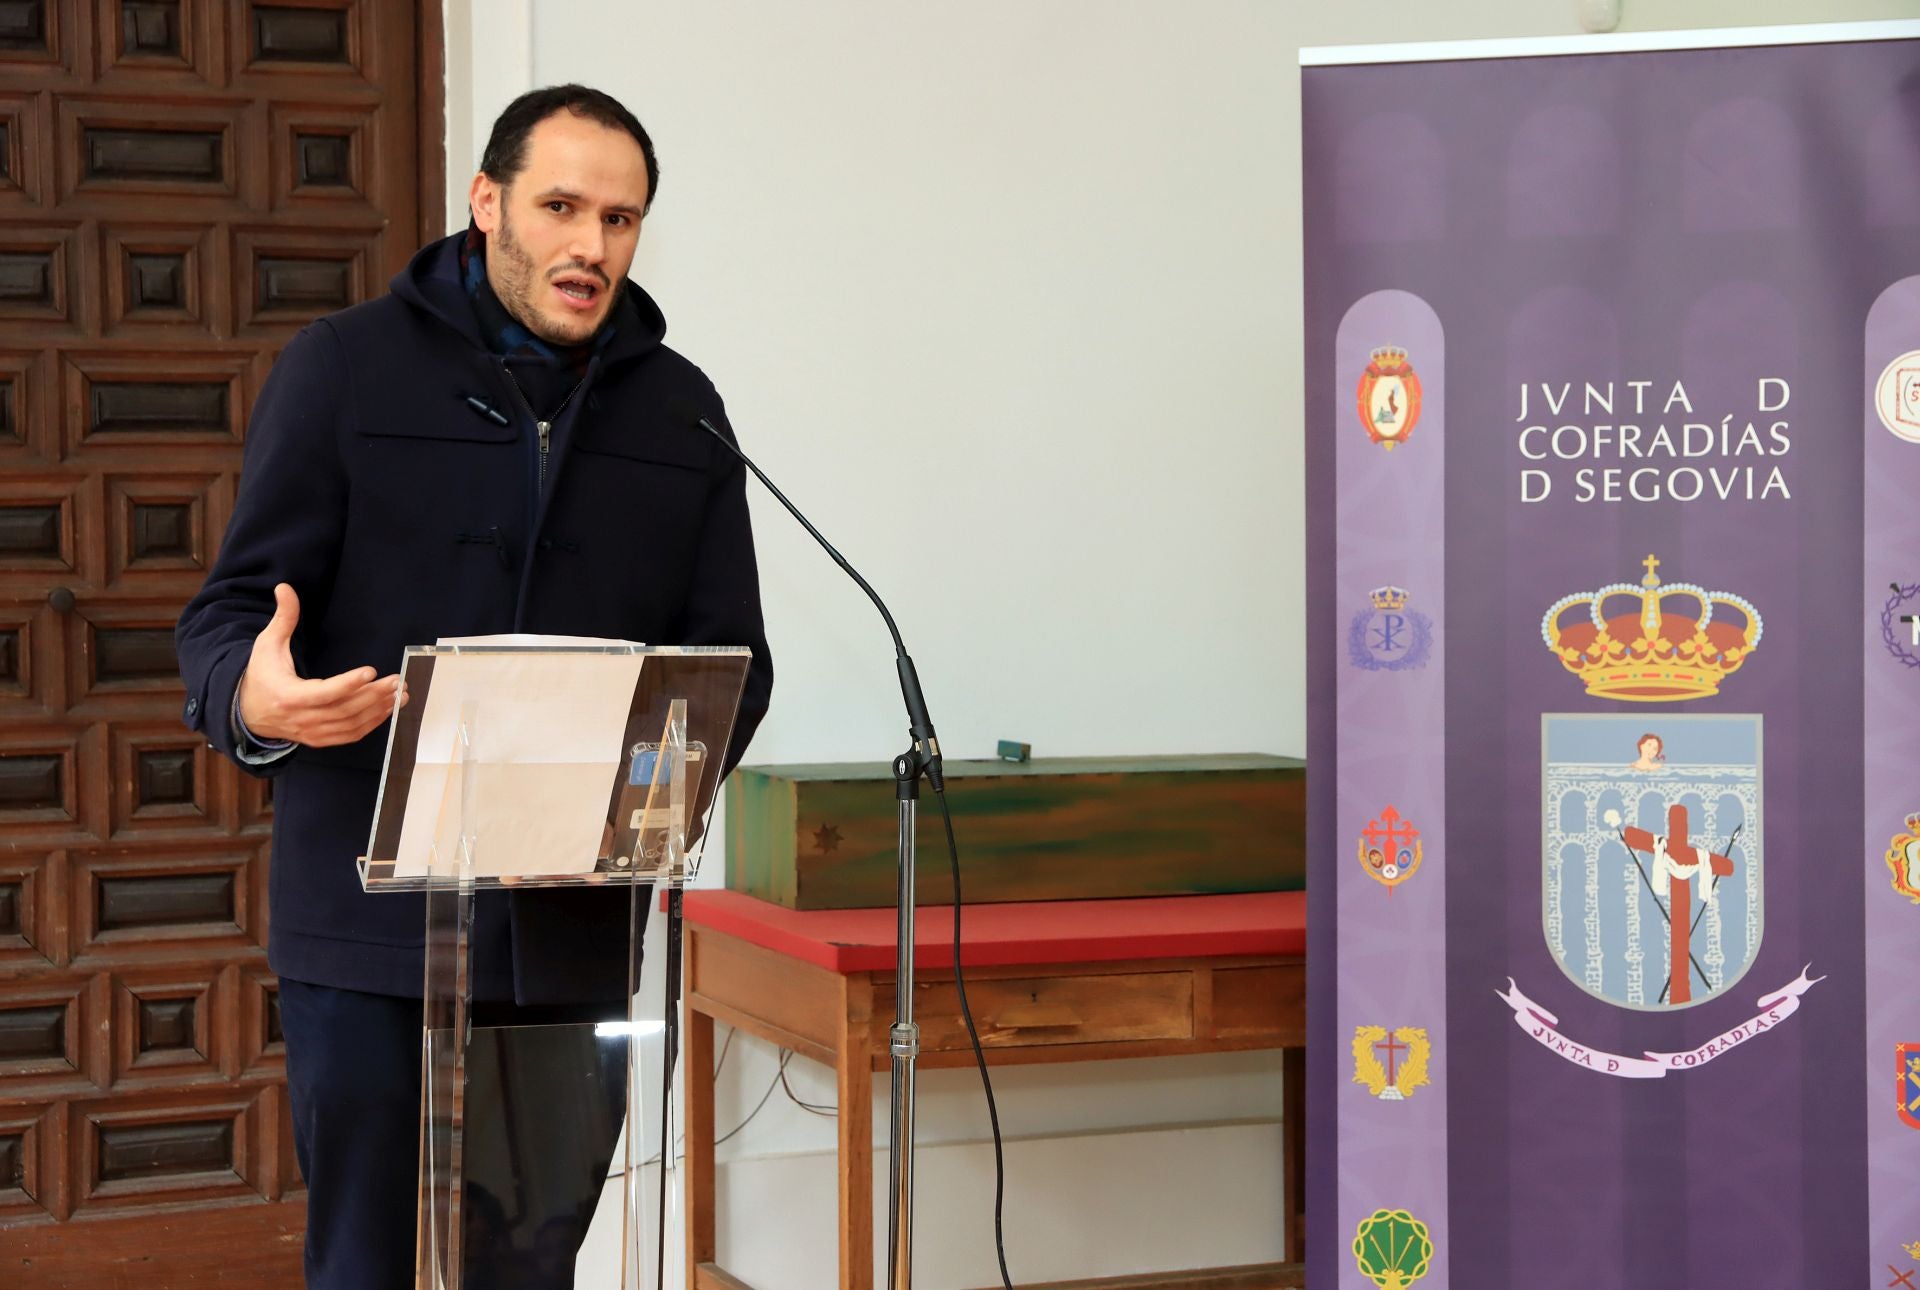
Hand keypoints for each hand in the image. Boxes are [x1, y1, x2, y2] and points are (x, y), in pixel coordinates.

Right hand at [237, 583, 405, 746]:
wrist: (248, 712)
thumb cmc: (262, 675)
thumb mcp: (267, 644)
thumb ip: (283, 618)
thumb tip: (285, 588)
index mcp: (288, 696)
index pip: (324, 693)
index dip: (348, 684)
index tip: (370, 671)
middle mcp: (302, 718)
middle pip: (344, 709)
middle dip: (374, 695)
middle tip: (397, 680)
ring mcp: (312, 732)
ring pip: (351, 724)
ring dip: (379, 710)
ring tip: (400, 693)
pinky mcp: (320, 740)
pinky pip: (351, 735)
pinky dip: (372, 724)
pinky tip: (388, 709)